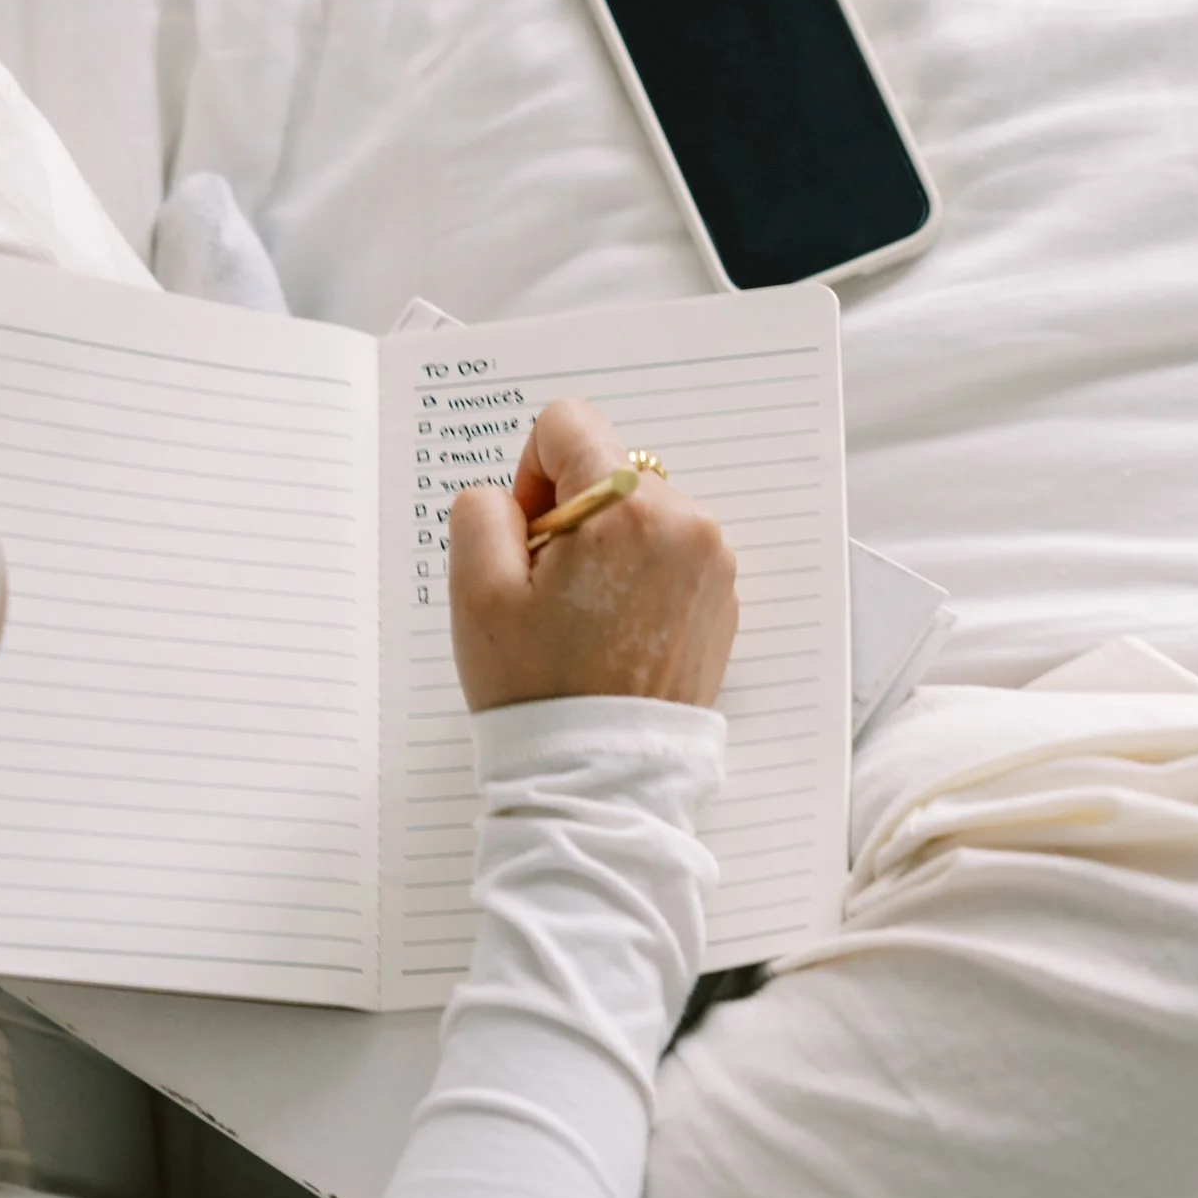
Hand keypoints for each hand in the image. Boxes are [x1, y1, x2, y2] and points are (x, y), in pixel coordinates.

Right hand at [449, 399, 737, 711]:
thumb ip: (481, 509)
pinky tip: (613, 632)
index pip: (568, 423)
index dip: (531, 474)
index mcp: (625, 508)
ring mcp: (713, 561)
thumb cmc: (537, 688)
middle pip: (606, 468)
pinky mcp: (722, 596)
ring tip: (583, 617)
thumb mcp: (475, 590)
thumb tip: (512, 495)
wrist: (601, 775)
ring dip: (604, 545)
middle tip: (550, 592)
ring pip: (637, 511)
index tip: (529, 538)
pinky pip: (667, 552)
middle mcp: (685, 522)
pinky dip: (636, 576)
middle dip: (570, 515)